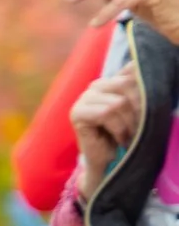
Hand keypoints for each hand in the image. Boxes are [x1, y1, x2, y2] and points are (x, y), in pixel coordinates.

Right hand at [72, 62, 144, 199]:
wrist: (106, 160)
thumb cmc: (123, 135)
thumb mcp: (135, 111)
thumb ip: (137, 90)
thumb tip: (140, 65)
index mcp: (109, 82)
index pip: (129, 73)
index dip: (143, 87)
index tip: (148, 106)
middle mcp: (95, 86)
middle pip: (126, 85)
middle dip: (138, 109)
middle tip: (140, 127)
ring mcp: (83, 98)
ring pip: (117, 102)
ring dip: (128, 123)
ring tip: (129, 135)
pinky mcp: (77, 113)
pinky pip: (106, 113)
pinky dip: (118, 128)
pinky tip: (118, 138)